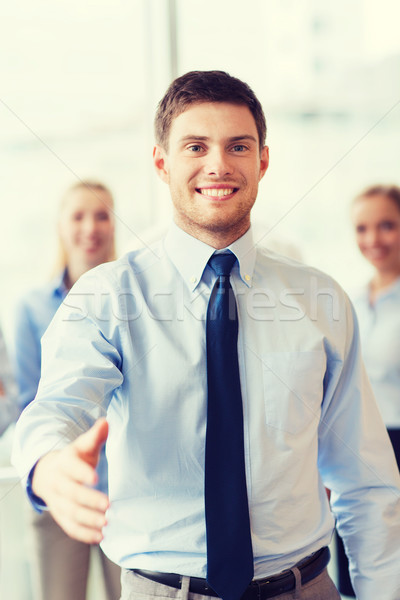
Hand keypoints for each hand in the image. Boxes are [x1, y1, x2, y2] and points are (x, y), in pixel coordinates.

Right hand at [32, 418, 109, 543]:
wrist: (49, 473)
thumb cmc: (75, 458)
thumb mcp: (83, 445)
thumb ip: (95, 436)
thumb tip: (105, 422)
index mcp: (64, 462)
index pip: (71, 467)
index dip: (82, 472)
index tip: (96, 477)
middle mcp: (58, 483)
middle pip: (71, 493)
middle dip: (89, 500)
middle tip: (108, 505)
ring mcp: (58, 502)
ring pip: (71, 513)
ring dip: (88, 520)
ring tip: (107, 523)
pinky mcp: (61, 516)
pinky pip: (70, 527)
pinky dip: (84, 534)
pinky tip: (100, 536)